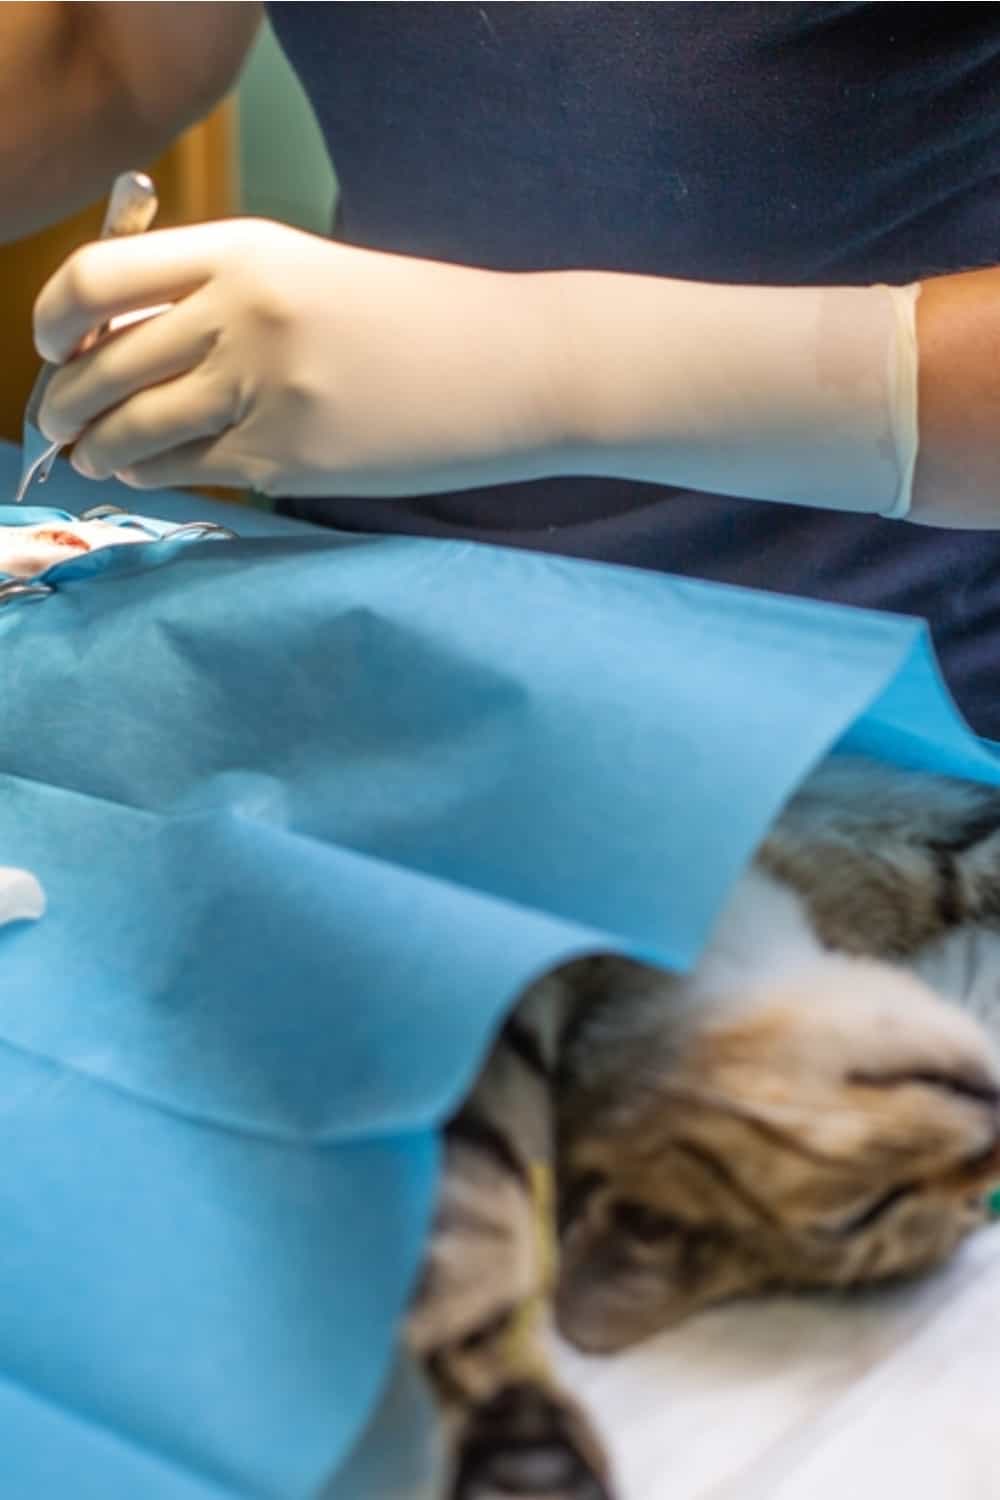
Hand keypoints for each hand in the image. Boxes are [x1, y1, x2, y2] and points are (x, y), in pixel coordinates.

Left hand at [33, 219, 572, 495]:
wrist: (513, 368)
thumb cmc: (416, 322)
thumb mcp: (308, 276)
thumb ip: (217, 297)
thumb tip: (116, 346)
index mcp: (244, 251)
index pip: (96, 279)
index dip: (50, 319)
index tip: (48, 345)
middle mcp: (241, 316)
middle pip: (98, 367)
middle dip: (61, 406)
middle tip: (60, 425)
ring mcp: (263, 392)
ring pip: (130, 432)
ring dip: (99, 451)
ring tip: (99, 457)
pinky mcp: (289, 460)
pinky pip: (186, 473)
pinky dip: (153, 477)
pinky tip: (155, 474)